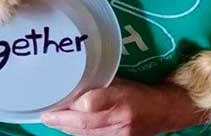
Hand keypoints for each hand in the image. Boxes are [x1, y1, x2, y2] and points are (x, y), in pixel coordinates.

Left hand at [40, 77, 205, 135]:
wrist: (164, 111)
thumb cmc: (141, 92)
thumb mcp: (123, 81)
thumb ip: (102, 84)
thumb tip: (78, 86)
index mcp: (122, 101)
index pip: (91, 106)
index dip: (70, 108)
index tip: (54, 104)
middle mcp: (120, 121)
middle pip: (85, 125)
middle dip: (62, 121)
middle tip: (46, 115)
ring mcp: (120, 135)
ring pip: (87, 135)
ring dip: (67, 129)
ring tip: (52, 120)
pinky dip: (79, 134)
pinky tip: (69, 128)